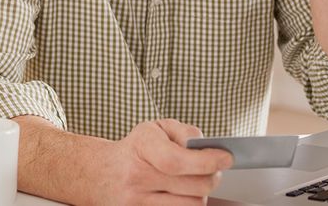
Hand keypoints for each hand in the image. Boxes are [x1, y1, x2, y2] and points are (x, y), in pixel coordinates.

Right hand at [88, 119, 232, 204]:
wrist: (101, 173)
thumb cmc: (135, 149)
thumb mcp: (155, 128)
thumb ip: (184, 131)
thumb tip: (207, 147)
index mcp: (141, 146)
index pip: (177, 161)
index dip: (207, 161)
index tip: (226, 158)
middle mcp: (136, 176)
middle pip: (192, 186)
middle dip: (212, 177)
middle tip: (215, 170)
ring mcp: (137, 201)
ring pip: (190, 205)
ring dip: (201, 194)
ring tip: (197, 182)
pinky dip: (187, 203)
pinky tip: (184, 193)